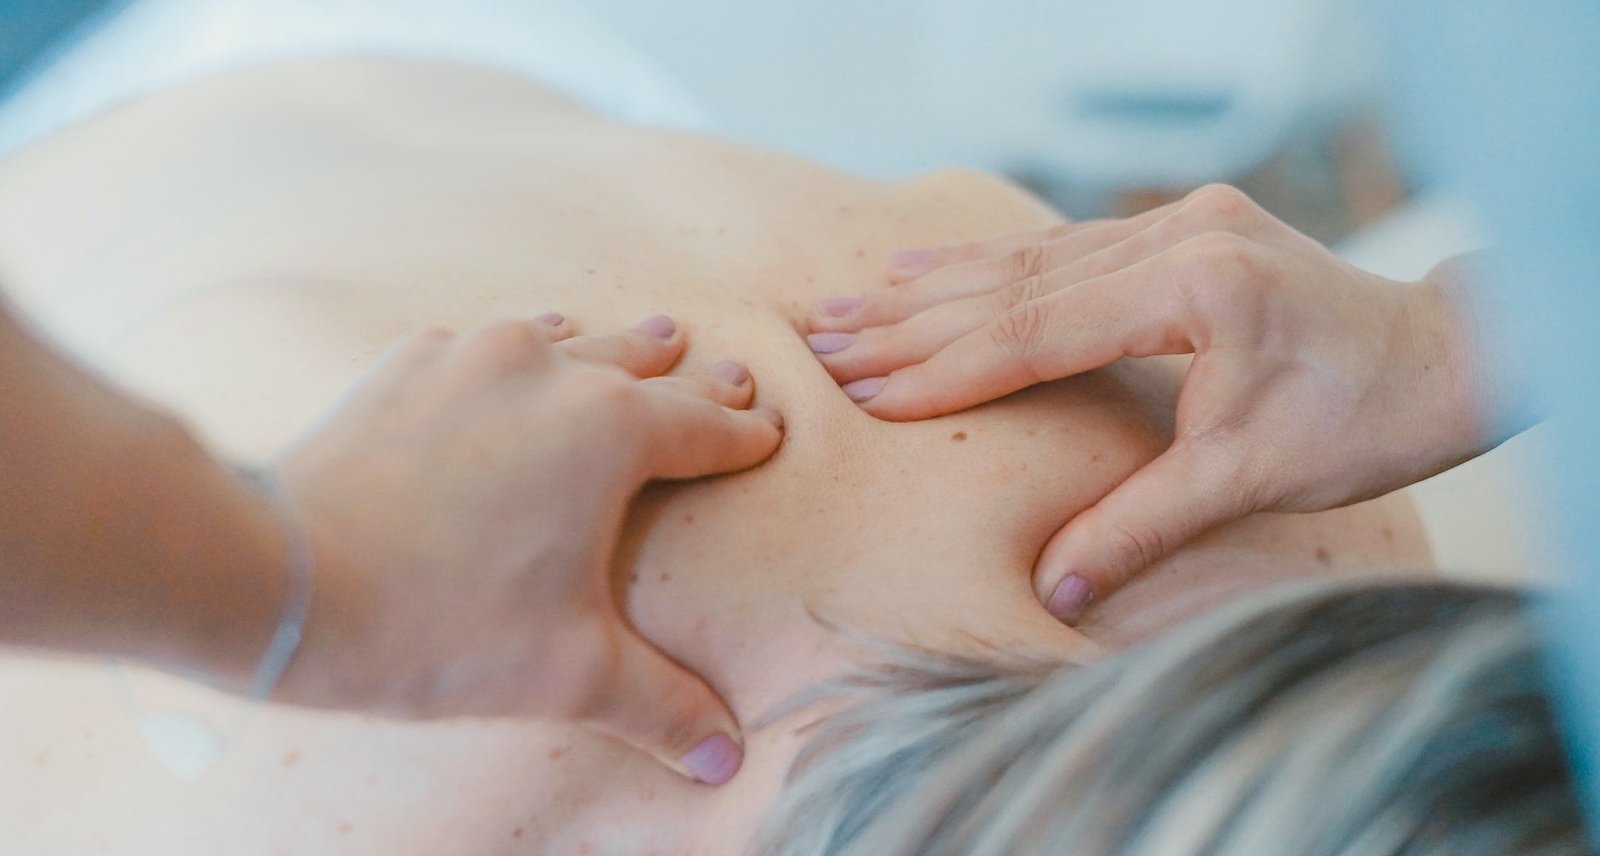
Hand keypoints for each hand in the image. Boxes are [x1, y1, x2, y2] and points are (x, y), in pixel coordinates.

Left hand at [268, 313, 781, 783]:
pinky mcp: (406, 365)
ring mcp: (472, 357)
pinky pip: (482, 343)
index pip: (705, 426)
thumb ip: (660, 706)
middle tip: (727, 371)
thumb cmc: (439, 623)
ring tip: (644, 338)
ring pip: (566, 337)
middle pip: (644, 364)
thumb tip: (723, 756)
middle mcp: (552, 370)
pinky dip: (516, 353)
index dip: (743, 434)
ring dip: (609, 347)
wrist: (284, 578)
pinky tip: (511, 358)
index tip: (768, 430)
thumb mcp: (568, 673)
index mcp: (613, 431)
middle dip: (691, 377)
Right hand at [805, 185, 1488, 621]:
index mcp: (1195, 285)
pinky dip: (994, 266)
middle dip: (915, 318)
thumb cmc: (1362, 419)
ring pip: (1033, 257)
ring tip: (853, 299)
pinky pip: (1066, 245)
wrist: (1443, 356)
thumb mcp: (1246, 478)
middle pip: (1018, 283)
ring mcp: (1181, 221)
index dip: (946, 367)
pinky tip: (934, 268)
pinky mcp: (1184, 227)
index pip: (1038, 331)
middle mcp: (1181, 234)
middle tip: (824, 335)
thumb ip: (1140, 526)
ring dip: (938, 285)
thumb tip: (1055, 590)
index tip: (867, 389)